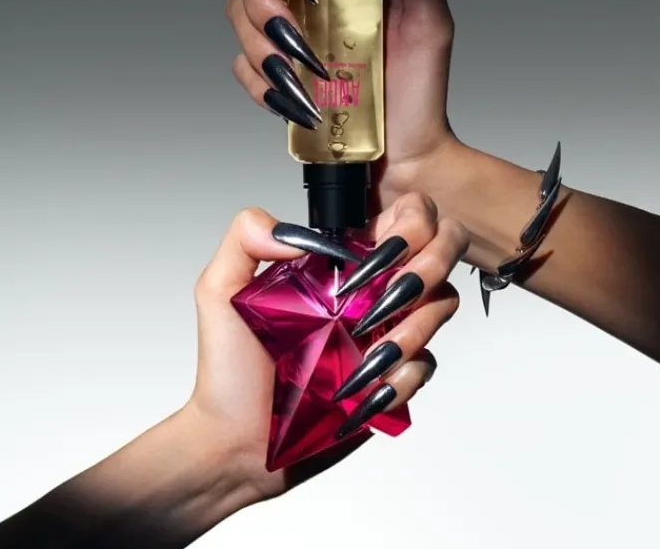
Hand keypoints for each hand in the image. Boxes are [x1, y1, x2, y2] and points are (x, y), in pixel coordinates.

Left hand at [186, 192, 467, 501]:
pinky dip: (405, 374)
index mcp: (334, 266)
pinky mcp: (392, 376)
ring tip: (370, 355)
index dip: (408, 223)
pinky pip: (427, 363)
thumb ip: (245, 237)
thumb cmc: (229, 372)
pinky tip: (367, 388)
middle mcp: (365, 293)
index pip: (396, 218)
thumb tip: (298, 231)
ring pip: (441, 304)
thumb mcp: (219, 292)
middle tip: (386, 297)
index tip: (384, 249)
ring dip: (414, 326)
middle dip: (428, 268)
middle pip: (437, 254)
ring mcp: (383, 333)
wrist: (239, 443)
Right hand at [225, 0, 457, 211]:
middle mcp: (308, 6)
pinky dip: (263, 85)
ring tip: (309, 77)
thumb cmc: (420, 96)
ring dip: (265, 47)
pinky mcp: (275, 83)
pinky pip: (242, 68)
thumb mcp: (432, 21)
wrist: (404, 159)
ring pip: (238, 18)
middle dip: (264, 0)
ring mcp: (288, 44)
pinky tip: (298, 100)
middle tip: (299, 35)